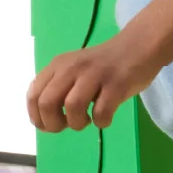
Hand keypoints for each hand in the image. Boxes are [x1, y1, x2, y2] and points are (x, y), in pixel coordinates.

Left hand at [27, 37, 162, 132]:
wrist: (138, 47)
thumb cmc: (104, 65)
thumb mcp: (73, 70)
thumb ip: (57, 89)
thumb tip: (45, 121)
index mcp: (58, 65)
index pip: (34, 95)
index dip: (37, 117)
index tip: (49, 125)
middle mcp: (72, 68)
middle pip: (47, 102)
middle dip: (53, 124)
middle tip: (66, 126)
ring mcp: (95, 74)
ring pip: (72, 107)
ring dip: (77, 123)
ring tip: (87, 120)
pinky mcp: (116, 83)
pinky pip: (102, 111)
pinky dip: (101, 122)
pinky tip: (105, 118)